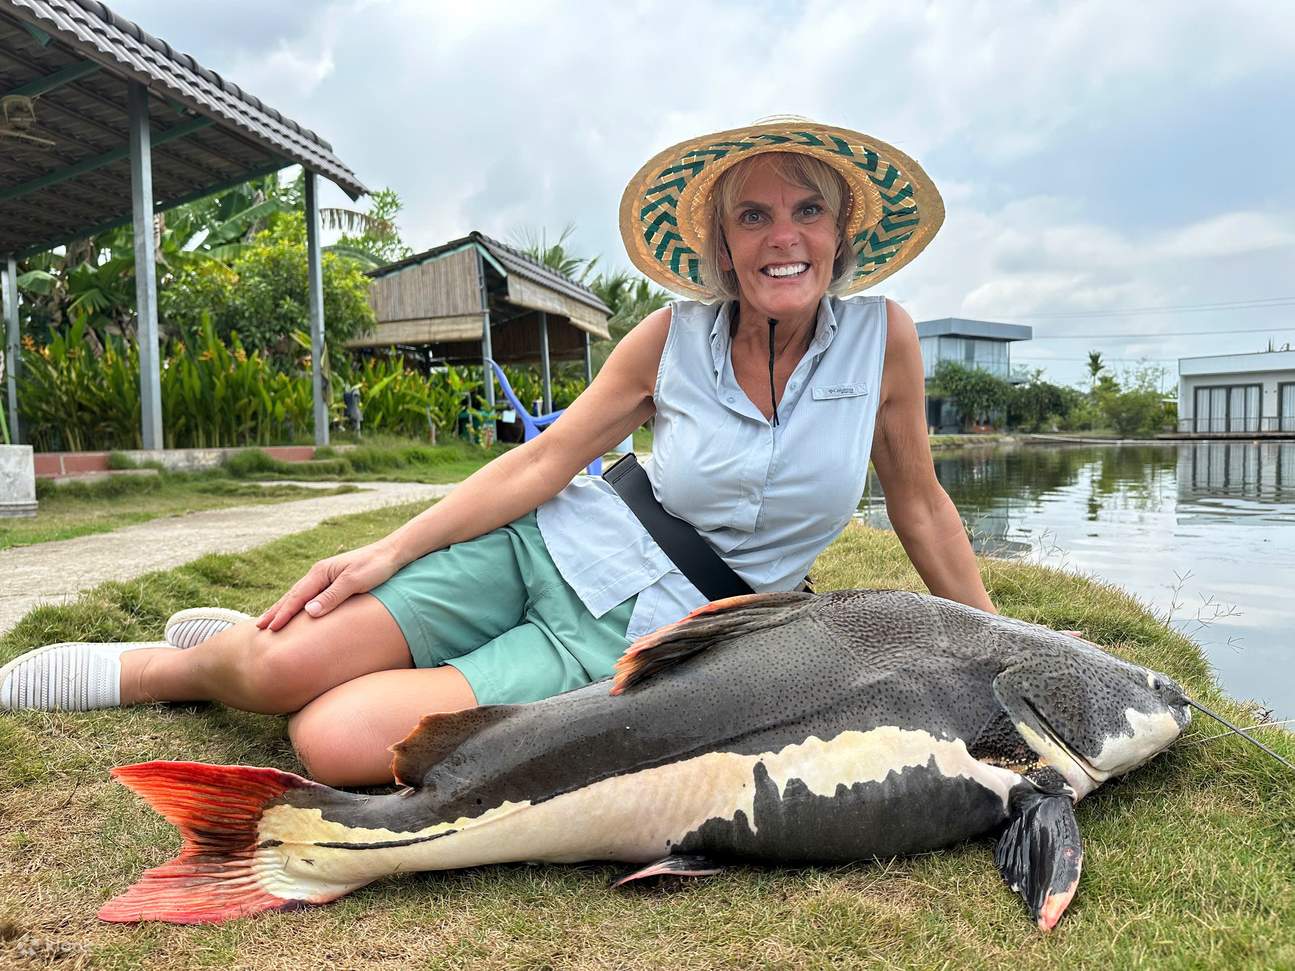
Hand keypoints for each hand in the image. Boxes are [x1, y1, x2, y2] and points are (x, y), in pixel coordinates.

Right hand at [256, 541, 402, 630]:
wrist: (392, 553)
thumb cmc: (376, 566)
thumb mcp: (355, 582)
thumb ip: (333, 596)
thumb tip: (309, 612)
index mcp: (321, 573)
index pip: (297, 597)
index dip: (283, 614)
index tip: (270, 629)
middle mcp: (319, 573)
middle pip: (292, 595)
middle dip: (276, 611)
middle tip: (259, 627)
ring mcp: (326, 577)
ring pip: (299, 595)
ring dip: (284, 608)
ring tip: (271, 621)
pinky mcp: (334, 581)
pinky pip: (310, 596)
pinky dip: (298, 605)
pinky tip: (297, 612)